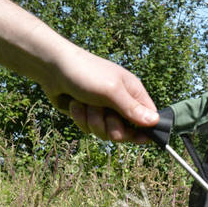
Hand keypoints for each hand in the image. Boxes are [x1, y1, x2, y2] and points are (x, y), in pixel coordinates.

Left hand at [41, 44, 159, 144]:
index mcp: (132, 93)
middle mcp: (120, 103)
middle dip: (111, 126)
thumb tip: (155, 122)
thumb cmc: (85, 73)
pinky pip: (89, 129)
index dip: (145, 131)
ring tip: (85, 103)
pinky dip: (80, 118)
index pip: (148, 118)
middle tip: (104, 115)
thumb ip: (132, 108)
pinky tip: (74, 104)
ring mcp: (103, 110)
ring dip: (92, 120)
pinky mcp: (87, 115)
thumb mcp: (111, 91)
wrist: (52, 68)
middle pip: (125, 131)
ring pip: (104, 132)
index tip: (138, 139)